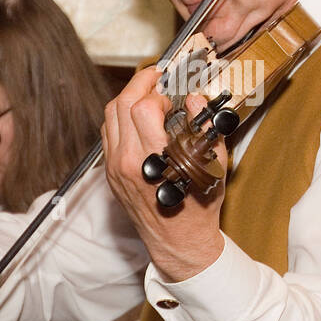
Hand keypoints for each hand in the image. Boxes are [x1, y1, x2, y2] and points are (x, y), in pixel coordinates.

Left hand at [101, 66, 225, 280]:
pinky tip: (138, 117)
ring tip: (148, 94)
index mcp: (152, 160)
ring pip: (109, 117)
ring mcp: (114, 168)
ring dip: (127, 99)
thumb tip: (195, 99)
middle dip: (139, 84)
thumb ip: (206, 128)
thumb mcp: (213, 167)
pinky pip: (108, 134)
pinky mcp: (110, 173)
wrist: (178, 242)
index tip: (171, 91)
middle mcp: (127, 162)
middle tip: (157, 78)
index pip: (141, 108)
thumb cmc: (198, 209)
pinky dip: (121, 118)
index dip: (157, 91)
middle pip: (120, 105)